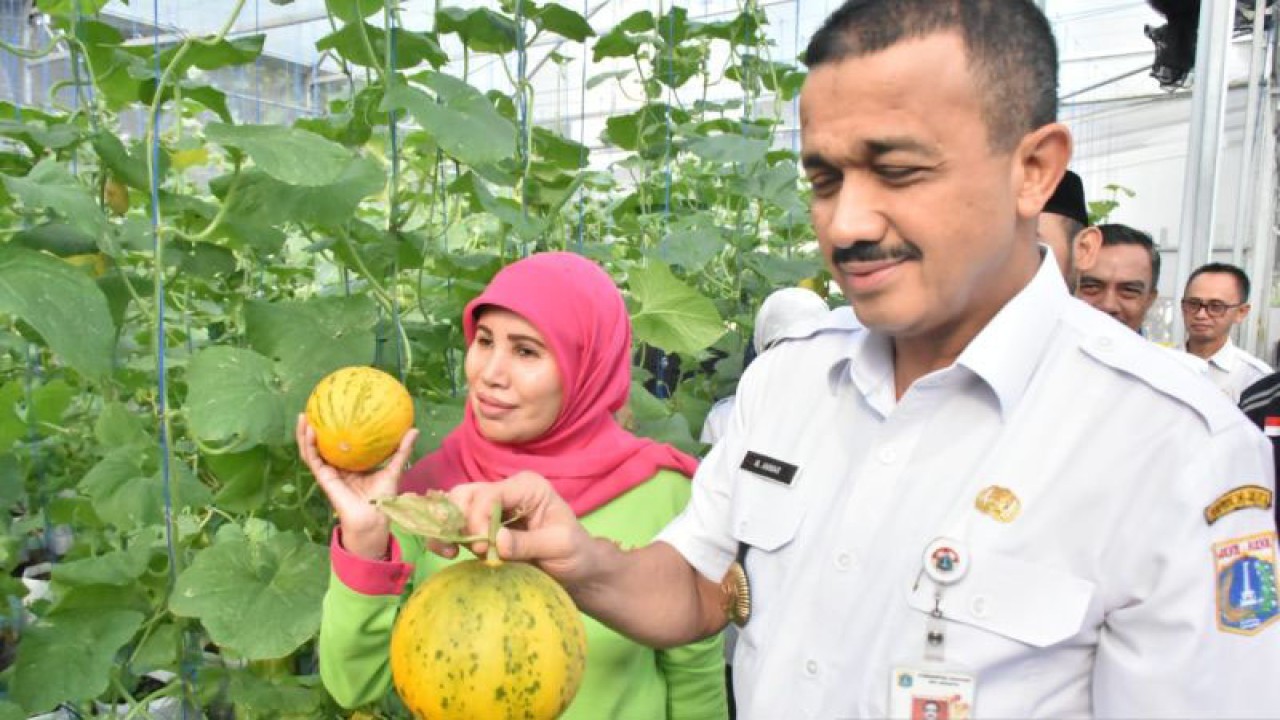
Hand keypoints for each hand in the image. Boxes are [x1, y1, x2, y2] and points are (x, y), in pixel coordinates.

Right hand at [296, 413, 418, 559]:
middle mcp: (337, 467)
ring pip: (310, 451)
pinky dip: (309, 445)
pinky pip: (312, 459)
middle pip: (320, 444)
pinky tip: (309, 431)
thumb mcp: (393, 468)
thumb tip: (414, 429)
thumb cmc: (383, 497)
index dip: (334, 427)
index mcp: (350, 464)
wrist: (373, 517)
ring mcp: (328, 472)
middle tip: (313, 406)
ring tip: (303, 416)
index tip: (334, 408)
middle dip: (314, 427)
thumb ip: (401, 450)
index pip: (339, 443)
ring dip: (304, 434)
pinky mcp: (324, 478)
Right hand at [448, 471, 594, 584]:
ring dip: (447, 529)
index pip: (490, 494)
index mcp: (528, 487)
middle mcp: (507, 491)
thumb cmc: (574, 553)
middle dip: (458, 521)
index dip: (478, 518)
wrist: (576, 569)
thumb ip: (528, 543)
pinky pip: (455, 525)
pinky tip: (451, 553)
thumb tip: (497, 541)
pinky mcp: (483, 527)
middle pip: (465, 494)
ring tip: (451, 552)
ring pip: (455, 507)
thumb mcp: (560, 547)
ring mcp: (492, 508)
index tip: (482, 546)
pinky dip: (447, 537)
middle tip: (466, 549)